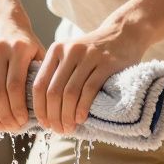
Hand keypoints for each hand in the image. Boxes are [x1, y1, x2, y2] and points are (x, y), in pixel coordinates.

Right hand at [0, 13, 44, 131]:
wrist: (2, 23)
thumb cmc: (25, 45)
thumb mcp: (39, 54)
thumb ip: (43, 76)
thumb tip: (48, 109)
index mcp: (19, 49)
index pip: (15, 86)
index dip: (17, 108)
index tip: (23, 122)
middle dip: (4, 115)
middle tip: (12, 128)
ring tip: (0, 126)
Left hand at [33, 16, 150, 134]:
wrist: (124, 32)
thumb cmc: (94, 51)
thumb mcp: (71, 54)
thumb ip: (57, 73)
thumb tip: (43, 107)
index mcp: (56, 50)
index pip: (39, 84)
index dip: (39, 108)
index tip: (44, 124)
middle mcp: (69, 51)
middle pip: (53, 92)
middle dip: (53, 116)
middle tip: (58, 130)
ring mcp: (88, 56)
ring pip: (70, 93)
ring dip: (67, 116)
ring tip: (68, 128)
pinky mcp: (107, 63)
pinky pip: (89, 90)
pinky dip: (82, 107)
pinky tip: (80, 119)